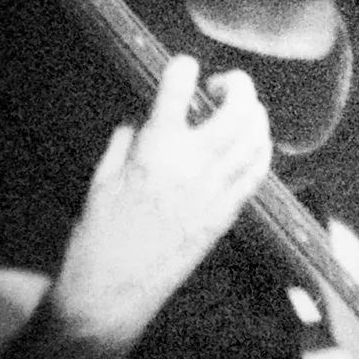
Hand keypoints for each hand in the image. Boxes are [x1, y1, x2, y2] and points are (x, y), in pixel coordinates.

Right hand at [48, 52, 272, 351]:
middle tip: (224, 85)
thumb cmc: (98, 236)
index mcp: (155, 149)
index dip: (184, 67)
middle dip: (238, 86)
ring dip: (255, 115)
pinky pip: (257, 174)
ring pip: (256, 139)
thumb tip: (142, 122)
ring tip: (242, 110)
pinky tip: (253, 143)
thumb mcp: (102, 178)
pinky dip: (260, 150)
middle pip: (238, 109)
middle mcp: (193, 164)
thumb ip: (125, 142)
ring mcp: (215, 191)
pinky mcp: (226, 216)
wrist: (112, 291)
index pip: (179, 88)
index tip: (183, 66)